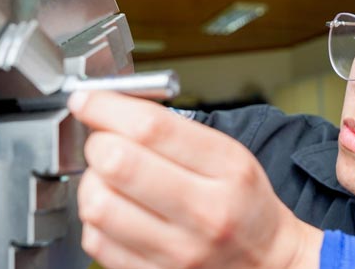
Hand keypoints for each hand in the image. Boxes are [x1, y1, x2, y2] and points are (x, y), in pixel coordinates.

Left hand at [68, 91, 322, 268]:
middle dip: (98, 142)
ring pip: (98, 204)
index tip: (87, 100)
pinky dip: (95, 219)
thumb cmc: (243, 201)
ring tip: (110, 179)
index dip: (105, 106)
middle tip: (104, 141)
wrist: (266, 260)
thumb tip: (108, 109)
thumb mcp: (228, 153)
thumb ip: (173, 129)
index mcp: (227, 169)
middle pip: (118, 163)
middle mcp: (205, 213)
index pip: (151, 128)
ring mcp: (178, 251)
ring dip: (92, 182)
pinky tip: (116, 210)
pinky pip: (95, 241)